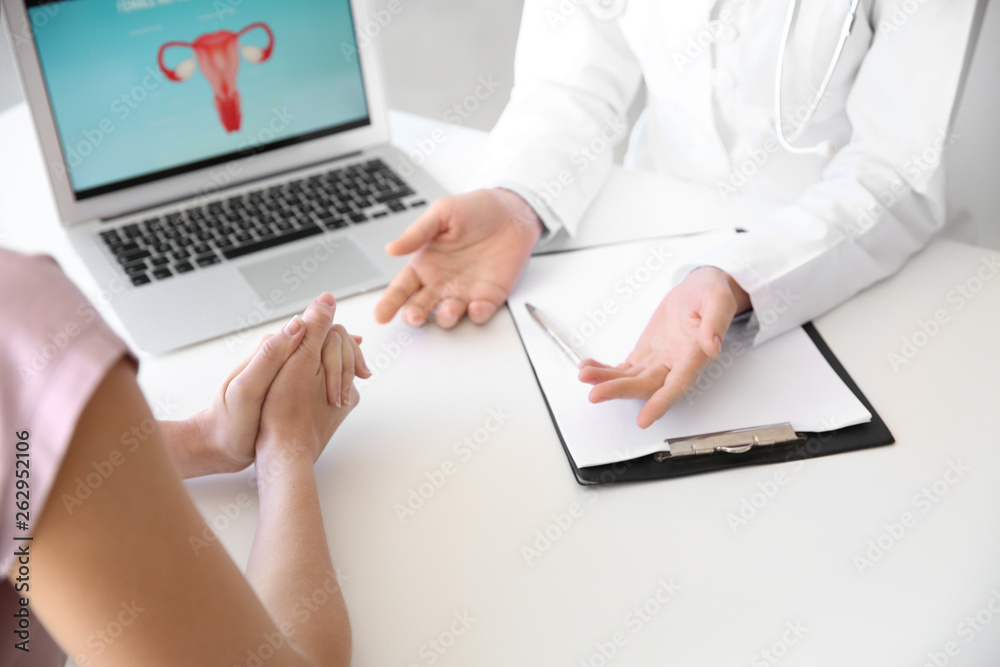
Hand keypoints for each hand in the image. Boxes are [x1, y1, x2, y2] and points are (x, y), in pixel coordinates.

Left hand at [191, 299, 368, 474]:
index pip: (315, 329)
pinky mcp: (288, 382)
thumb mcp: (248, 388)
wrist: (219, 444)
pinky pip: (317, 367)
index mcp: (271, 348)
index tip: (356, 369)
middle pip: (324, 338)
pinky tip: (347, 379)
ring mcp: (285, 367)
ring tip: (361, 376)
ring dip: (345, 360)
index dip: (341, 344)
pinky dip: (336, 369)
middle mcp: (280, 352)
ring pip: (323, 351)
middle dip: (348, 352)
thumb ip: (270, 355)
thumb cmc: (230, 421)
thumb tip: (299, 323)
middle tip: (363, 374)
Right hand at [374, 188, 542, 327]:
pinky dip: (477, 315)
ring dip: (446, 318)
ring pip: (449, 315)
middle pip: (421, 307)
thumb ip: (417, 233)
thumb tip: (391, 248)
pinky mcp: (489, 296)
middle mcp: (442, 282)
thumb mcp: (442, 214)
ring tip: (446, 311)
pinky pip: (480, 312)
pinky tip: (475, 308)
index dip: (389, 303)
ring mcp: (465, 291)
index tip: (380, 316)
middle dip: (415, 316)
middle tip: (413, 317)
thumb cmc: (474, 209)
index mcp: (425, 264)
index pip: (402, 288)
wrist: (511, 211)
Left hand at [578, 268, 750, 428]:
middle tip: (595, 393)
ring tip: (584, 375)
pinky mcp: (645, 355)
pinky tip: (587, 368)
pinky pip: (623, 369)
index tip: (644, 419)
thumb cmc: (711, 292)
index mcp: (694, 355)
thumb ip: (716, 320)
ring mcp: (658, 361)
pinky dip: (605, 370)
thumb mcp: (718, 297)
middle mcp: (675, 364)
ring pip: (630, 379)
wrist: (699, 289)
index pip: (678, 385)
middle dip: (620, 391)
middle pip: (646, 386)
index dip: (661, 403)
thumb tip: (712, 345)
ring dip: (607, 381)